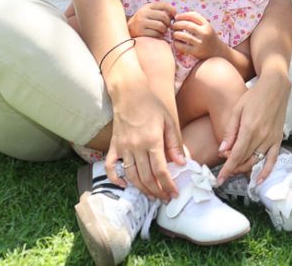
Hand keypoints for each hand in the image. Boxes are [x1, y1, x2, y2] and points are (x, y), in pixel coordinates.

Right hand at [105, 81, 185, 200]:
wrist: (130, 93)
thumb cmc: (152, 106)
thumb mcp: (170, 121)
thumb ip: (175, 143)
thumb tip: (182, 163)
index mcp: (152, 141)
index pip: (161, 170)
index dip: (168, 185)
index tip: (174, 194)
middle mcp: (136, 147)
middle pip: (146, 177)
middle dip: (157, 191)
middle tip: (165, 198)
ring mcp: (123, 148)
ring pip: (131, 176)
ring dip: (141, 189)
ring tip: (152, 194)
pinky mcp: (113, 146)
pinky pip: (110, 167)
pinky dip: (115, 178)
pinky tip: (123, 184)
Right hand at [128, 2, 173, 38]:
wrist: (128, 30)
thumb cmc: (143, 21)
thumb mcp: (149, 13)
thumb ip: (160, 11)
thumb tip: (175, 14)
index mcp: (147, 6)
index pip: (164, 5)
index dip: (172, 10)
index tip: (174, 16)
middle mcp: (143, 13)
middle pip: (164, 16)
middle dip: (168, 23)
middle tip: (167, 26)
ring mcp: (141, 22)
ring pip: (161, 26)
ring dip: (164, 30)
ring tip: (161, 31)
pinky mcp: (140, 32)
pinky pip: (156, 34)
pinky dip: (158, 36)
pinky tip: (156, 35)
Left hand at [170, 11, 221, 59]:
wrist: (217, 53)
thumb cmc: (208, 38)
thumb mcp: (206, 27)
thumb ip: (195, 21)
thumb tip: (177, 17)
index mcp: (207, 25)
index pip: (193, 15)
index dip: (183, 15)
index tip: (176, 17)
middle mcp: (205, 33)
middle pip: (186, 25)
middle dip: (176, 24)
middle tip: (172, 26)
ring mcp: (201, 43)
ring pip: (183, 35)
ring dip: (175, 34)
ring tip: (174, 34)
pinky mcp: (196, 52)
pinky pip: (182, 46)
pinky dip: (176, 43)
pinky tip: (176, 42)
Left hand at [215, 73, 290, 185]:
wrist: (275, 87)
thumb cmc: (254, 96)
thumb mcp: (237, 110)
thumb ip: (230, 131)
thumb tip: (222, 150)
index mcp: (249, 129)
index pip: (236, 155)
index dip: (226, 169)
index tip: (219, 179)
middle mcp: (262, 136)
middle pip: (244, 160)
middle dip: (233, 167)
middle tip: (224, 168)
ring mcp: (271, 139)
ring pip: (256, 161)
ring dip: (244, 169)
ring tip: (235, 170)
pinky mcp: (278, 139)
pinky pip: (273, 159)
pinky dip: (266, 171)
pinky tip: (258, 181)